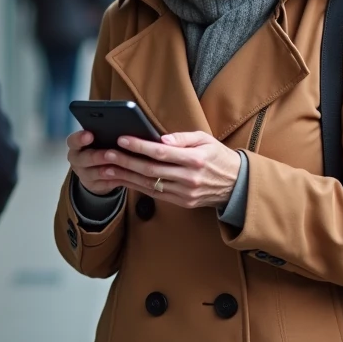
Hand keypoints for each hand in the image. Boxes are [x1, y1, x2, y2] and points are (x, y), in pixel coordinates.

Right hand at [65, 131, 122, 196]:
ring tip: (116, 168)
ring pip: (92, 174)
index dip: (80, 139)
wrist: (98, 169)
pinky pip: (103, 184)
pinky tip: (124, 177)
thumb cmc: (101, 147)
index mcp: (76, 146)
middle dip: (97, 157)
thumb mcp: (100, 140)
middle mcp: (77, 160)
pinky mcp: (93, 185)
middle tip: (108, 154)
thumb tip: (119, 127)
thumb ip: (104, 135)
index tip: (90, 135)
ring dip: (104, 171)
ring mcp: (83, 174)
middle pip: (83, 159)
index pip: (73, 141)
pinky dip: (113, 180)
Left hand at [99, 131, 241, 209]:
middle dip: (126, 162)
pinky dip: (138, 187)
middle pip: (151, 170)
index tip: (122, 139)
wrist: (236, 184)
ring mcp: (185, 193)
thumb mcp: (205, 139)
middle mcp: (189, 178)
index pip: (162, 152)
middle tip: (106, 154)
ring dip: (127, 176)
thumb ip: (182, 138)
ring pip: (150, 184)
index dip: (139, 146)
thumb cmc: (218, 156)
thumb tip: (160, 139)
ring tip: (107, 168)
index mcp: (196, 159)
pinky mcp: (183, 203)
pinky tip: (124, 179)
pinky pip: (156, 194)